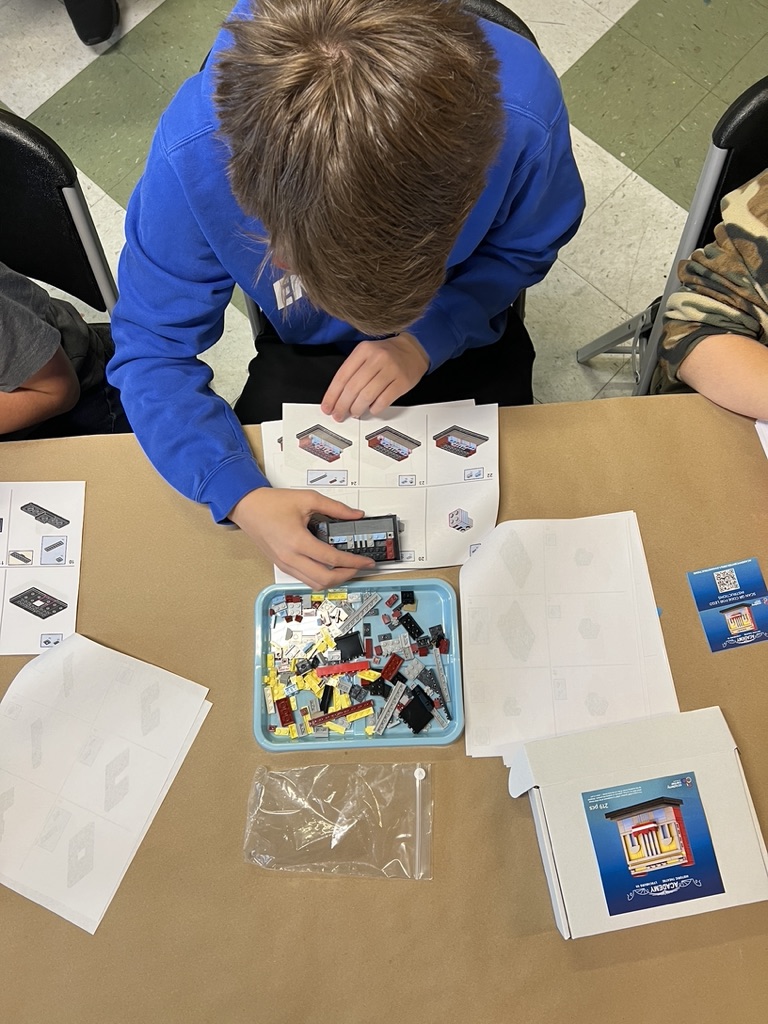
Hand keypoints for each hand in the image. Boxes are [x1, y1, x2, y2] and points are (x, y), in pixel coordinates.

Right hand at [228, 488, 375, 588]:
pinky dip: (320, 578)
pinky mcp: (282, 565)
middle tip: (360, 567)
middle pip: (325, 579)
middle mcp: (291, 557)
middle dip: (347, 576)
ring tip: (347, 569)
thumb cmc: (271, 504)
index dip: (354, 562)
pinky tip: (329, 569)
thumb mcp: (307, 499)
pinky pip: (305, 579)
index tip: (367, 561)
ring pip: (314, 584)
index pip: (333, 559)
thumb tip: (355, 514)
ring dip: (334, 580)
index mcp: (297, 541)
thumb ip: (335, 508)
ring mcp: (285, 564)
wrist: (247, 508)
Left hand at [321, 333, 428, 420]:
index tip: (327, 407)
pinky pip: (383, 401)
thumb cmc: (386, 355)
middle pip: (353, 388)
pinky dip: (374, 409)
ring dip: (357, 409)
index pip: (342, 376)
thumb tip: (336, 397)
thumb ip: (352, 372)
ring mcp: (391, 369)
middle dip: (342, 405)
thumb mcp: (366, 354)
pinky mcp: (402, 382)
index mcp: (364, 350)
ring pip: (367, 396)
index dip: (332, 395)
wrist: (412, 350)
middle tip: (338, 414)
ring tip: (354, 412)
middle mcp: (377, 358)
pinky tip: (371, 409)